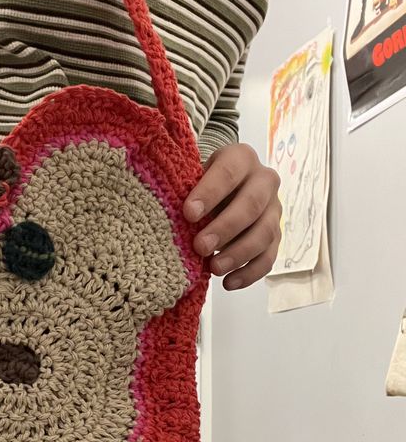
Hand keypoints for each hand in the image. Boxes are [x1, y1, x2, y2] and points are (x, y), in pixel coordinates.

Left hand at [183, 143, 281, 290]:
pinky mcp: (275, 235)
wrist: (221, 189)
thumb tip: (165, 212)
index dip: (209, 193)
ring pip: (264, 233)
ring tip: (214, 268)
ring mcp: (273, 209)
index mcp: (241, 158)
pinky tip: (229, 283)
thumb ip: (184, 188)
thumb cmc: (200, 183)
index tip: (188, 213)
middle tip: (200, 246)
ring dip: (239, 254)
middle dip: (225, 228)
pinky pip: (268, 256)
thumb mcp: (192, 175)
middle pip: (251, 205)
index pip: (228, 172)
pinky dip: (250, 273)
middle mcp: (264, 180)